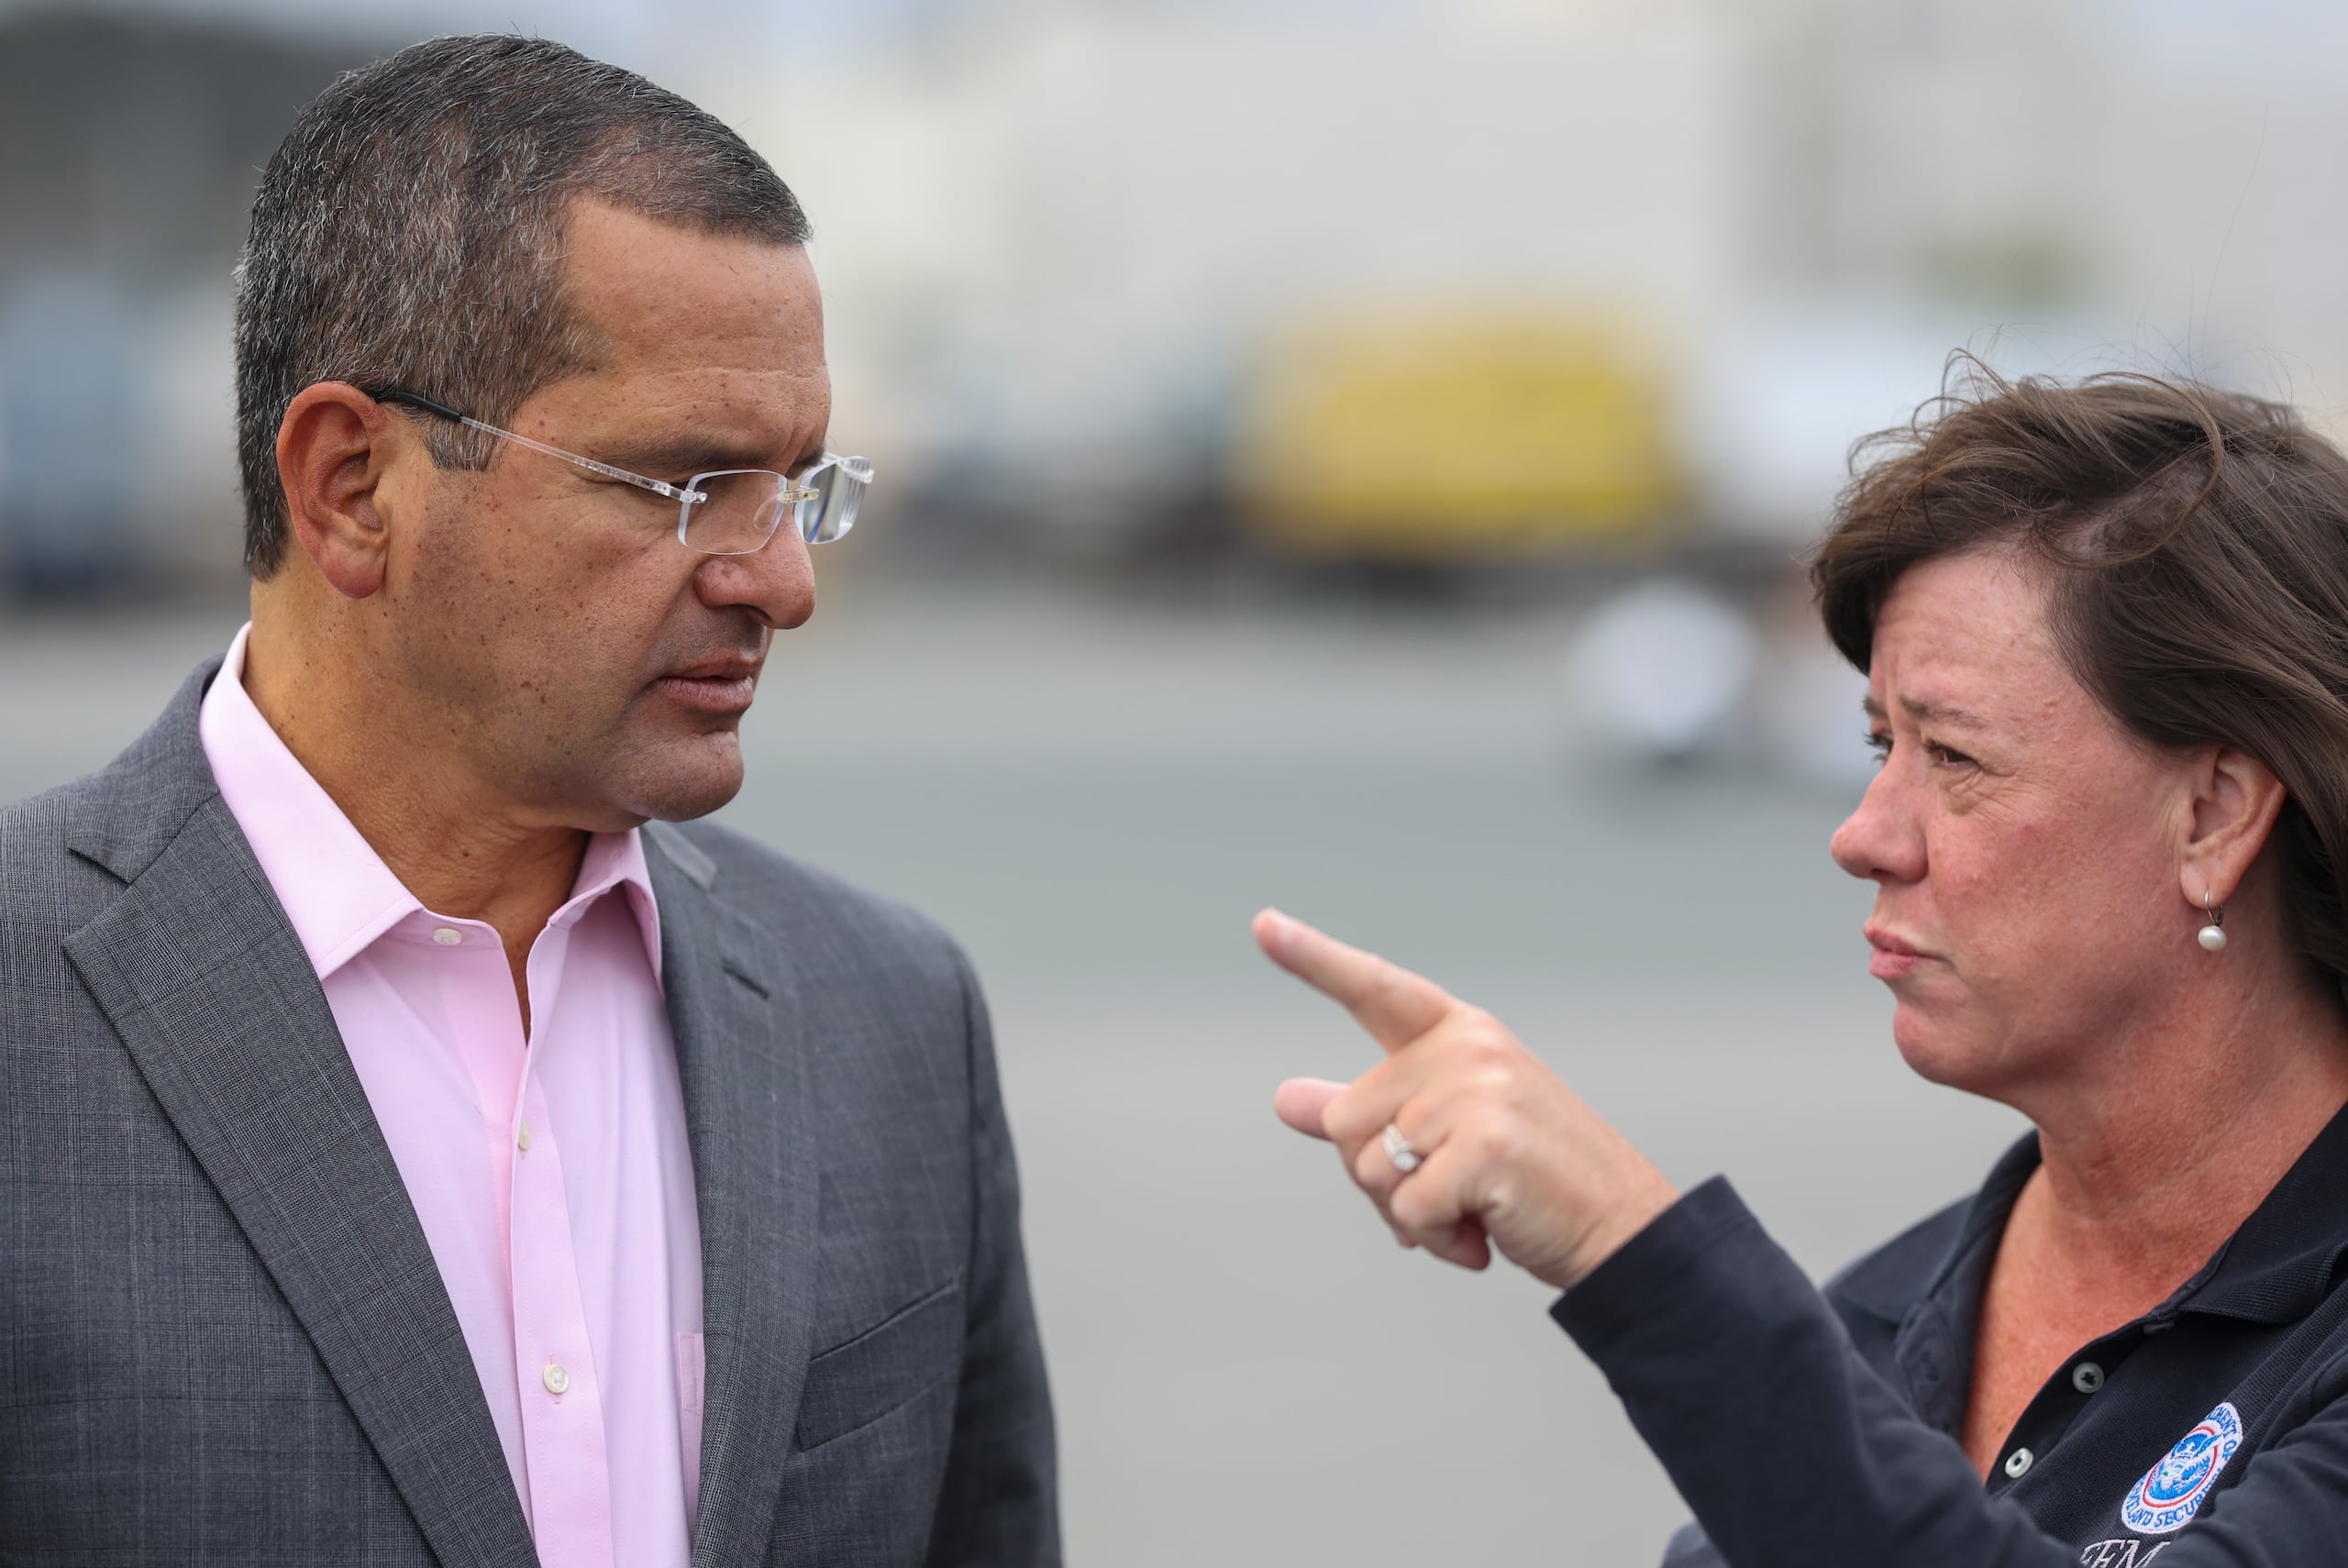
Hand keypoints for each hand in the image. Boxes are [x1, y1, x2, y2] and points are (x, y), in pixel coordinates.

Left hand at [1256, 908, 1679, 1291]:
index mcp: (1458, 1032)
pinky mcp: (1487, 1145)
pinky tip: (1483, 1237)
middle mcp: (1467, 1048)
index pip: (1375, 988)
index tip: (1262, 924)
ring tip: (1473, 1212)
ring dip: (1408, 1215)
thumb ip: (1368, 1112)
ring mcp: (1479, 1092)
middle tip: (1446, 1193)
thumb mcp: (1446, 1132)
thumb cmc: (1531, 1178)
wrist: (1622, 1229)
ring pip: (1369, 1170)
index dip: (1313, 958)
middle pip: (1346, 1121)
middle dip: (1378, 1178)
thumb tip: (1287, 1099)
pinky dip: (1434, 1239)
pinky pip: (1407, 1209)